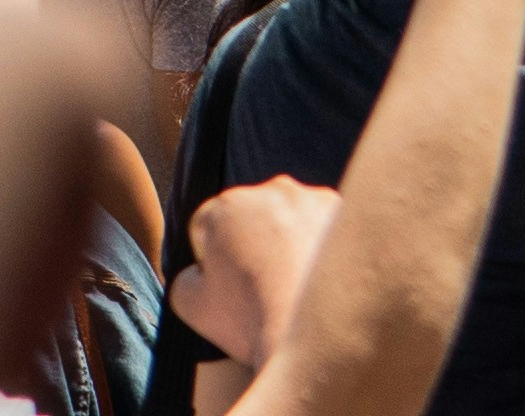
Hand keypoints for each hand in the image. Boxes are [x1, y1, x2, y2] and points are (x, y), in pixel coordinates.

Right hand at [173, 175, 338, 373]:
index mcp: (226, 205)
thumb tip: (197, 268)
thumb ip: (184, 276)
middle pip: (249, 217)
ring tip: (288, 282)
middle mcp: (270, 189)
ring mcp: (311, 196)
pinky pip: (319, 224)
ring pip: (287, 217)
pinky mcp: (341, 212)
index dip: (214, 261)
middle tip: (260, 286)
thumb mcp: (190, 305)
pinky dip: (315, 243)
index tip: (230, 286)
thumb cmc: (250, 321)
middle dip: (250, 244)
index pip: (208, 228)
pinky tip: (311, 274)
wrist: (315, 335)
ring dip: (285, 240)